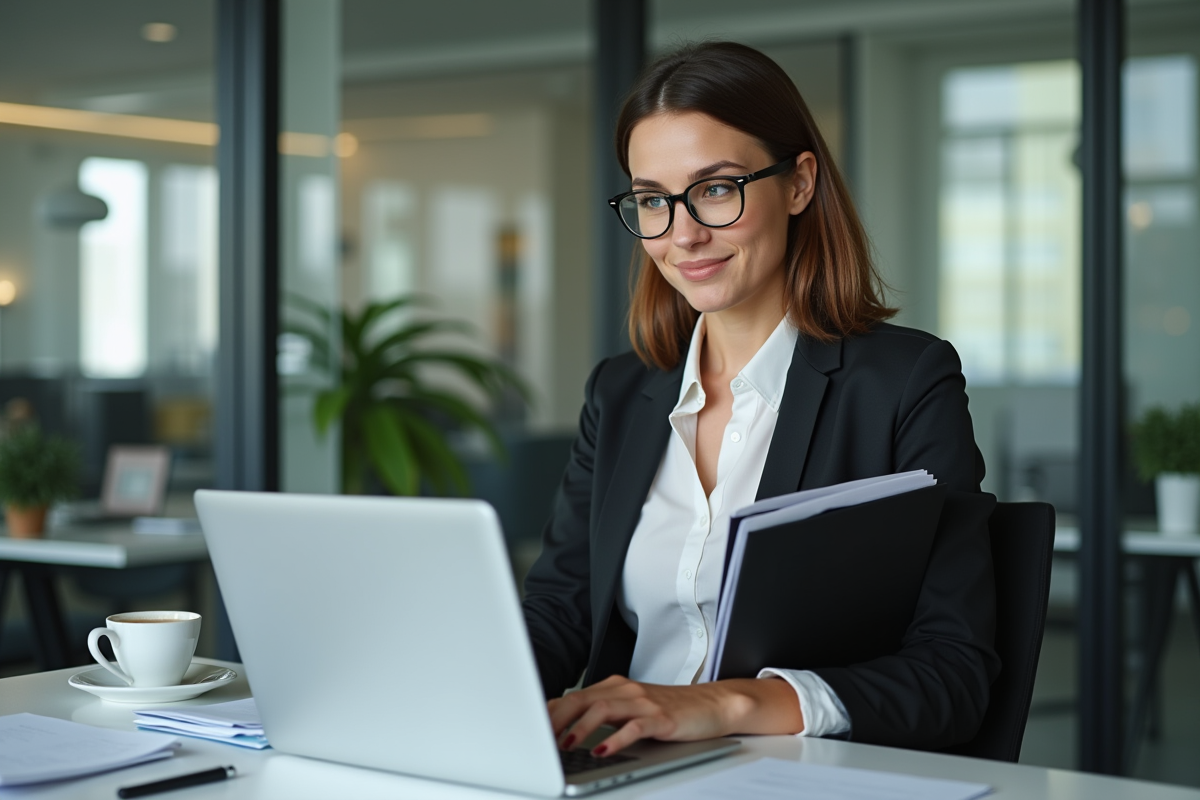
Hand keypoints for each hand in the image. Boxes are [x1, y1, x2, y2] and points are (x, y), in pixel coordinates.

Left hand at [547, 674, 803, 756]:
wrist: (712, 705)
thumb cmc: (669, 712)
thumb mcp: (630, 711)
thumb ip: (601, 716)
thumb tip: (564, 730)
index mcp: (614, 687)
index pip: (573, 696)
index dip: (549, 712)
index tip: (529, 728)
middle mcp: (625, 690)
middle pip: (581, 699)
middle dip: (556, 718)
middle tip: (538, 738)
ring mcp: (643, 702)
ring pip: (603, 709)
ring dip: (580, 727)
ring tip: (564, 744)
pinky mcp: (661, 718)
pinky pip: (634, 727)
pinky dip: (615, 739)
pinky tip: (602, 751)